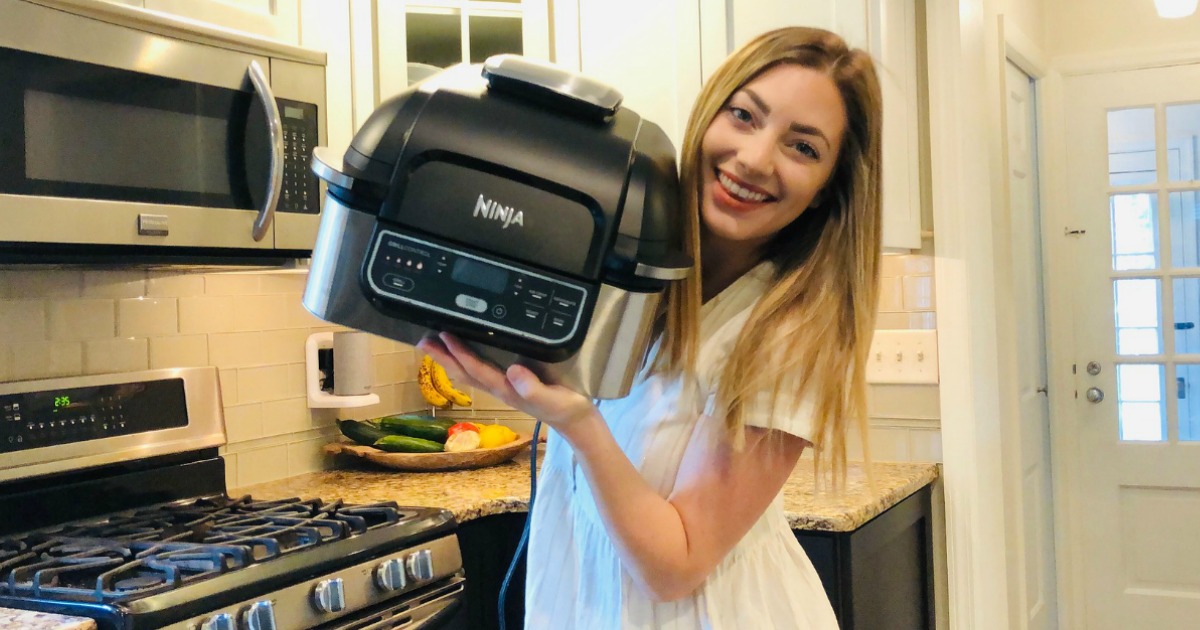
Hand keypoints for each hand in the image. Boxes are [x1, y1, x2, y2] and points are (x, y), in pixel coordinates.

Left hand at [415, 333, 600, 438]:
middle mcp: (501, 388)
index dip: (461, 354)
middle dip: (444, 357)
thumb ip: (534, 388)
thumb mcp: (554, 399)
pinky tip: (463, 352)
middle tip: (423, 340)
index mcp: (508, 390)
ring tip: (434, 344)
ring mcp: (504, 387)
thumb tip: (512, 370)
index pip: (478, 370)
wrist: (577, 423)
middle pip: (465, 372)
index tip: (444, 336)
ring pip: (470, 372)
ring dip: (450, 359)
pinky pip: (482, 370)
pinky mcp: (512, 384)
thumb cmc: (568, 409)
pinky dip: (467, 360)